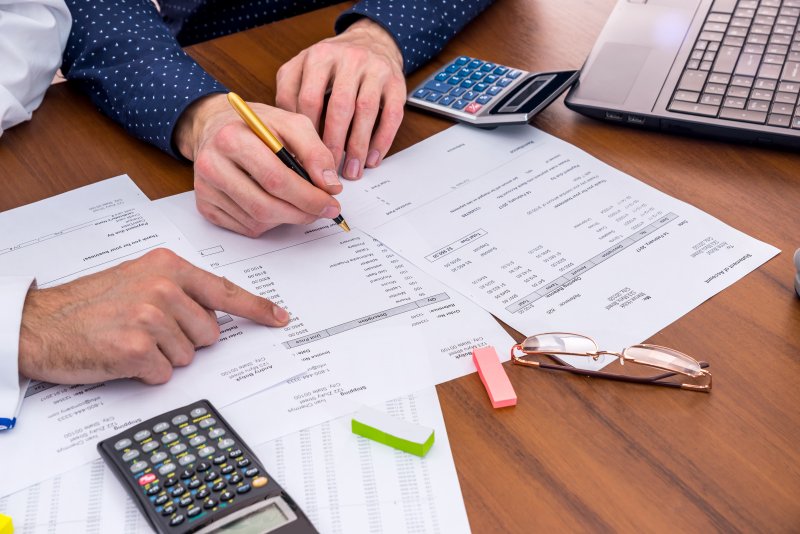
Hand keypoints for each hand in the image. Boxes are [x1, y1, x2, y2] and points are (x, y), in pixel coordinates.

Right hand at [18, 249, 288, 384]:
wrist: (40, 323)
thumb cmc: (89, 304)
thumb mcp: (138, 278)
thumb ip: (179, 289)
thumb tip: (216, 311)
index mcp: (168, 267)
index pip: (224, 290)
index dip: (256, 308)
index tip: (279, 318)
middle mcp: (163, 287)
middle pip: (209, 333)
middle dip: (185, 340)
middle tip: (148, 331)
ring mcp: (150, 316)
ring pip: (188, 356)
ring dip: (163, 357)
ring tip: (131, 340)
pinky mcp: (136, 348)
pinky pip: (164, 373)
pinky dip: (145, 373)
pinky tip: (122, 356)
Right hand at [175, 94, 341, 236]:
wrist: (218, 126)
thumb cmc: (257, 127)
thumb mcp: (292, 124)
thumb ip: (316, 152)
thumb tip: (330, 186)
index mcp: (233, 139)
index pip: (276, 179)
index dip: (308, 197)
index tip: (331, 204)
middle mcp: (212, 165)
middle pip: (264, 206)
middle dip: (301, 213)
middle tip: (322, 211)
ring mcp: (206, 189)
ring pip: (256, 222)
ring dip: (286, 218)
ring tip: (297, 202)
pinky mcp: (205, 206)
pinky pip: (245, 227)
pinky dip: (268, 222)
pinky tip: (274, 203)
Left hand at [275, 17, 405, 179]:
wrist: (371, 41)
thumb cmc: (333, 64)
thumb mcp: (304, 68)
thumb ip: (291, 94)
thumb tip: (287, 136)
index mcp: (319, 56)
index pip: (308, 98)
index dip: (306, 131)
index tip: (304, 155)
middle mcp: (348, 59)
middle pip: (338, 106)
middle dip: (332, 142)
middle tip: (328, 168)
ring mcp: (374, 69)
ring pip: (365, 111)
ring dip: (357, 146)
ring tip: (351, 170)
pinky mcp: (396, 82)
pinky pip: (391, 114)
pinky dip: (382, 141)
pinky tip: (372, 158)